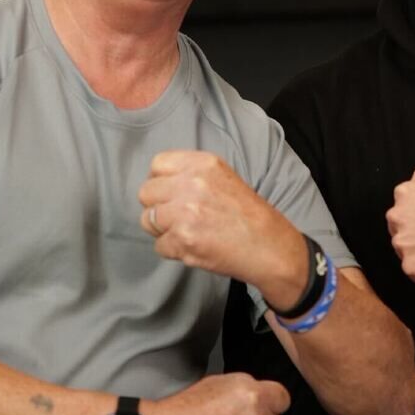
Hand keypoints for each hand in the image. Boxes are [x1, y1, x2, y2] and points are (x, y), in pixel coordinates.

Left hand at [138, 150, 307, 306]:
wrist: (269, 246)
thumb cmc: (247, 214)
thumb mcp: (223, 177)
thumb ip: (190, 174)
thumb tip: (158, 182)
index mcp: (203, 164)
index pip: (158, 164)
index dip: (160, 181)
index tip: (169, 193)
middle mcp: (192, 183)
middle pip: (146, 193)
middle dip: (157, 206)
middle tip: (177, 216)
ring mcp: (185, 213)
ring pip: (147, 220)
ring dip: (162, 230)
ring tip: (186, 232)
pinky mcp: (183, 240)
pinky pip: (159, 246)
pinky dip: (174, 250)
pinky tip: (195, 246)